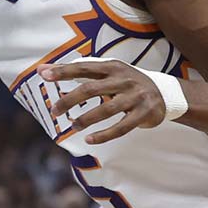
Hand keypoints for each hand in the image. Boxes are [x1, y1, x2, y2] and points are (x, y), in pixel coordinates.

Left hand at [39, 61, 166, 144]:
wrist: (165, 93)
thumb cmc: (127, 83)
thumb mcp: (107, 72)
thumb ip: (78, 71)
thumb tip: (42, 69)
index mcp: (113, 66)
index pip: (84, 68)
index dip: (64, 71)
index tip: (44, 75)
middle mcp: (124, 79)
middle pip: (91, 89)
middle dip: (69, 100)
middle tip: (55, 111)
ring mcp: (135, 97)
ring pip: (105, 110)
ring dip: (85, 119)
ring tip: (73, 126)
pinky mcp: (143, 114)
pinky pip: (121, 127)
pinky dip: (103, 135)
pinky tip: (89, 140)